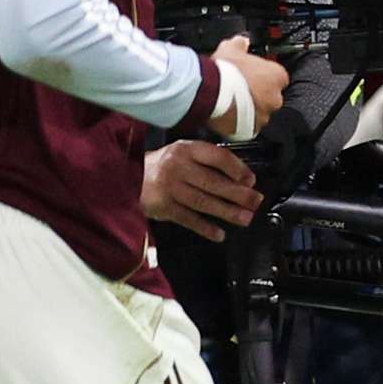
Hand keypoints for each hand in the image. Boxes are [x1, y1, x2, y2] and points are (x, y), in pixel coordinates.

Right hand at [141, 140, 263, 241]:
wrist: (126, 177)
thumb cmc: (162, 166)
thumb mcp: (181, 153)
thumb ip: (205, 161)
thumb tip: (239, 177)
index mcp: (185, 150)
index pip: (218, 157)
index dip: (237, 169)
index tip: (251, 180)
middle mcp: (177, 167)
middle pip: (213, 182)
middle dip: (238, 194)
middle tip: (256, 202)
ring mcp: (169, 188)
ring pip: (203, 202)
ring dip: (227, 212)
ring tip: (245, 218)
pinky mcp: (162, 207)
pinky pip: (188, 219)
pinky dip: (205, 228)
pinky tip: (219, 234)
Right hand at [207, 35, 289, 137]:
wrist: (209, 91)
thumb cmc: (223, 70)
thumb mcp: (231, 48)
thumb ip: (239, 44)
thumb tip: (241, 41)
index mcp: (277, 76)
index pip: (277, 77)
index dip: (263, 76)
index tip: (252, 76)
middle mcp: (275, 97)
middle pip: (270, 96)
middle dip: (257, 94)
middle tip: (240, 89)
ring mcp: (264, 115)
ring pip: (259, 112)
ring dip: (249, 109)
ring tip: (231, 102)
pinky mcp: (251, 130)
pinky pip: (249, 127)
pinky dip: (240, 123)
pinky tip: (228, 114)